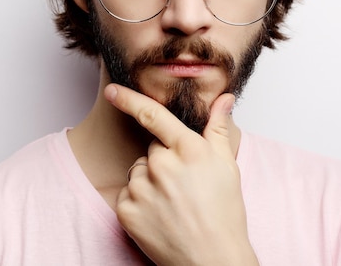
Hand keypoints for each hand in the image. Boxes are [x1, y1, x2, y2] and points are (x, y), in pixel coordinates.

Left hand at [109, 84, 257, 265]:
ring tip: (172, 203)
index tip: (112, 90)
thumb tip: (223, 98)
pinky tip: (158, 215)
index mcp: (188, 150)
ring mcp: (142, 188)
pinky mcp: (126, 210)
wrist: (213, 261)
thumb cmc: (224, 215)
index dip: (129, 99)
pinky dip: (138, 202)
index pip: (152, 115)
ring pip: (138, 172)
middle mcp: (162, 165)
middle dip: (163, 161)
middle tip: (183, 185)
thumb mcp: (228, 167)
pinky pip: (127, 194)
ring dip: (149, 182)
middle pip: (151, 150)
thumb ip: (218, 129)